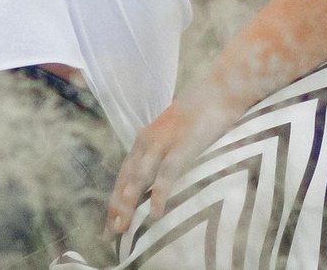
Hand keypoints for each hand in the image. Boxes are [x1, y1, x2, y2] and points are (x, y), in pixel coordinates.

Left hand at [105, 87, 239, 242]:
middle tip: (109, 236)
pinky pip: (167, 174)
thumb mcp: (174, 134)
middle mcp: (147, 142)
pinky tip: (154, 213)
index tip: (108, 227)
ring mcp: (163, 143)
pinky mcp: (183, 146)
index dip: (114, 201)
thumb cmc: (199, 114)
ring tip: (122, 228)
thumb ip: (164, 154)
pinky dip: (159, 194)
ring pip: (139, 179)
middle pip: (125, 180)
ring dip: (128, 204)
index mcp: (144, 141)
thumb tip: (160, 181)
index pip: (122, 176)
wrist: (218, 89)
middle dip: (115, 209)